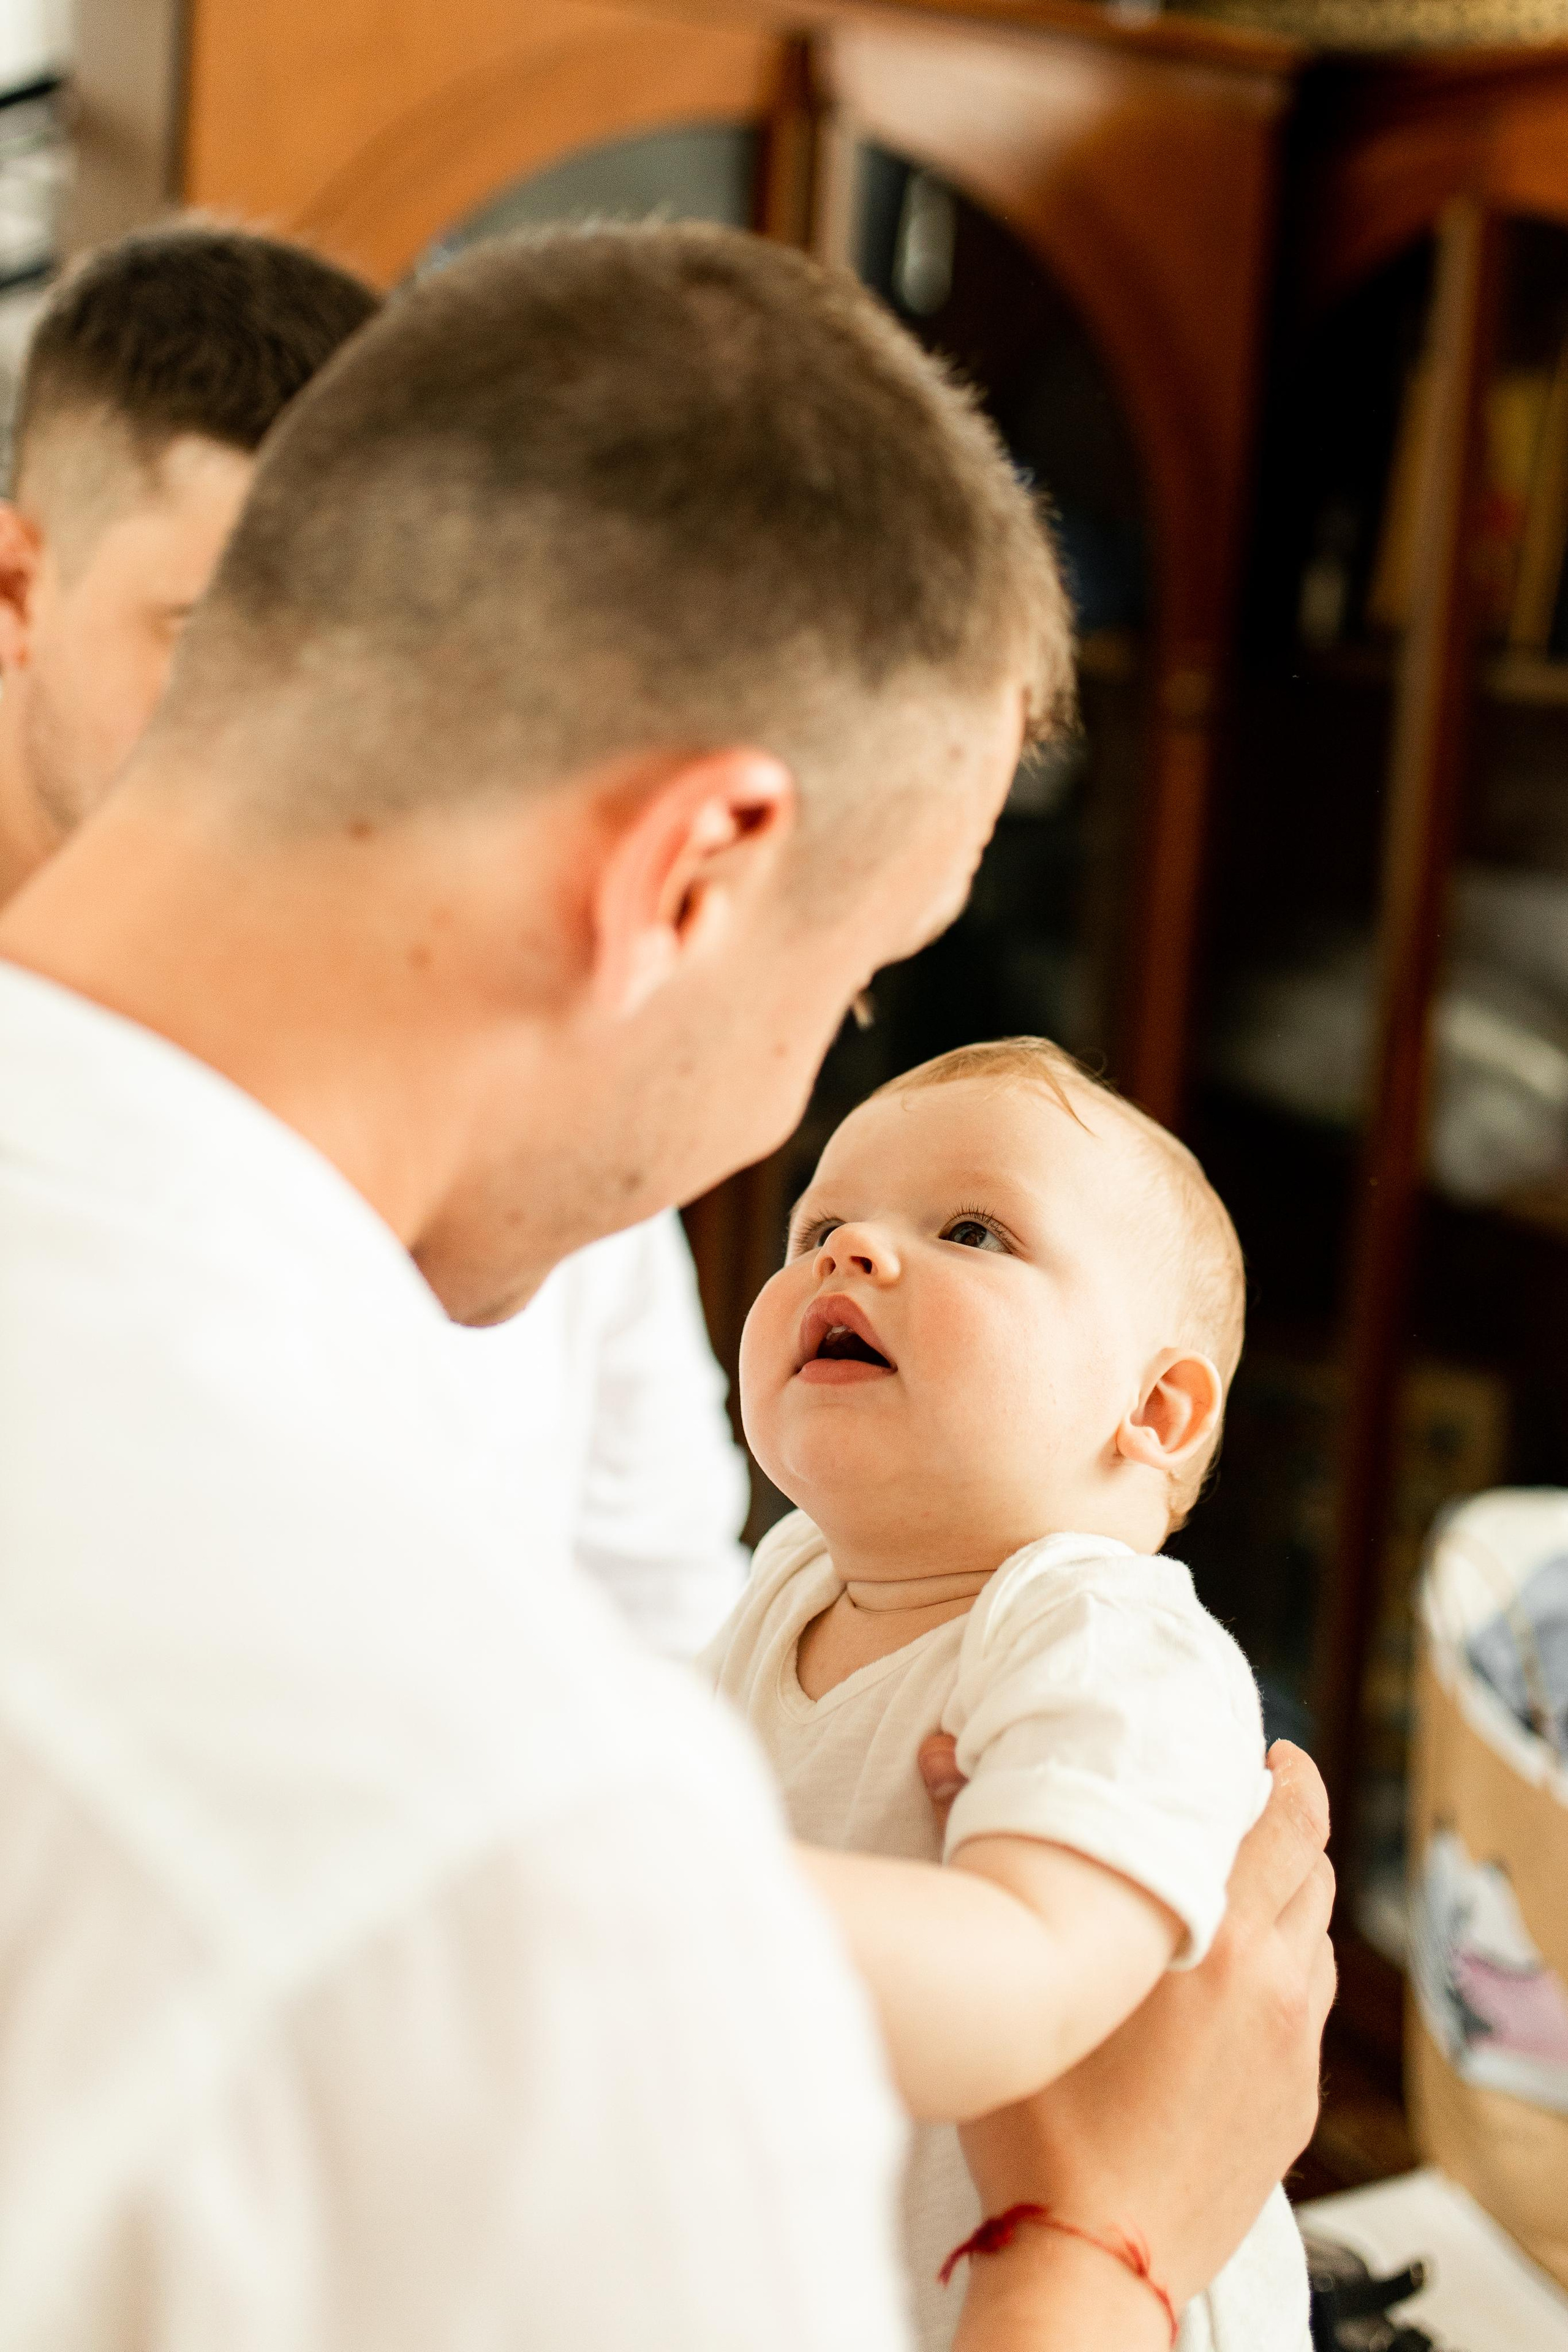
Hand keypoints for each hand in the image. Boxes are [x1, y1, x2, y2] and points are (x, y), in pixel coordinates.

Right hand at [921, 1737, 1334, 2313]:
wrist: (1093, 2255)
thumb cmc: (1038, 2118)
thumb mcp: (1011, 1962)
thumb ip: (980, 1843)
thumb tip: (939, 1751)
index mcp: (1215, 1933)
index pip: (1291, 1821)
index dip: (1288, 1777)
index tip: (1268, 1755)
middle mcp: (1275, 1981)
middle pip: (1315, 1871)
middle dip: (1289, 1829)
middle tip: (1244, 1808)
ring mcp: (1293, 2048)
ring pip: (1316, 1940)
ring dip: (1288, 1904)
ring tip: (1234, 1893)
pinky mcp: (1294, 2103)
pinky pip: (1308, 2010)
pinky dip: (1285, 1975)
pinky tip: (1232, 1986)